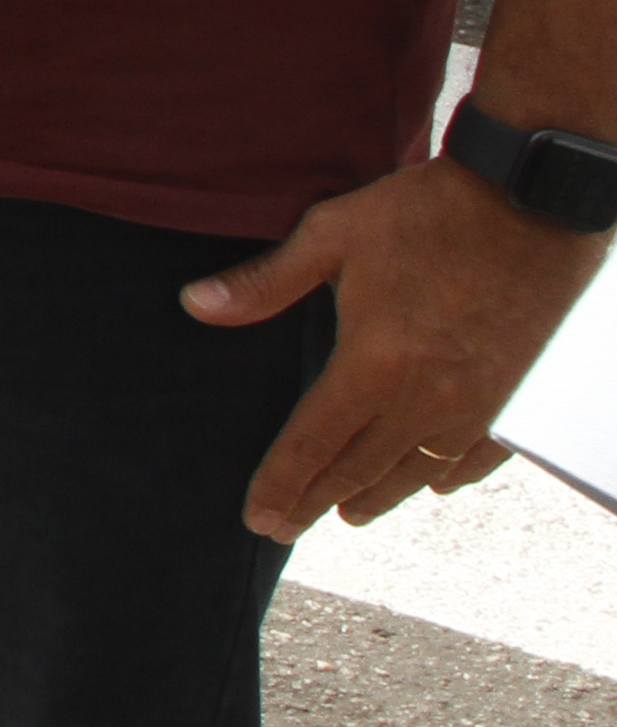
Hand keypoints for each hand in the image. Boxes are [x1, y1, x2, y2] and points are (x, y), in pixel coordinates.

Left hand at [194, 158, 609, 538]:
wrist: (528, 200)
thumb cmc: (425, 211)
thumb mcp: (331, 234)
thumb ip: (264, 283)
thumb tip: (197, 306)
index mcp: (373, 362)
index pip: (313, 443)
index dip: (280, 484)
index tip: (258, 517)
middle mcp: (426, 396)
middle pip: (360, 466)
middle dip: (316, 501)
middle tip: (286, 526)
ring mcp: (477, 401)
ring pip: (416, 468)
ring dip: (377, 495)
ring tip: (346, 513)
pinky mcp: (514, 393)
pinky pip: (478, 455)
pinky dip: (447, 475)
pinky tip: (430, 486)